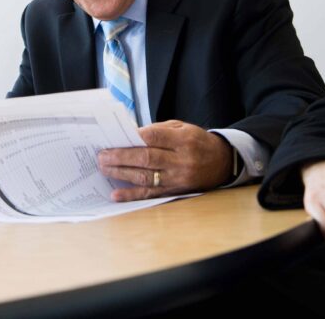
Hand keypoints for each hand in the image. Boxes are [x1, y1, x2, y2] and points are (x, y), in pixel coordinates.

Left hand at [98, 120, 233, 200]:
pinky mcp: (174, 192)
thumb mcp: (184, 128)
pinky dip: (131, 195)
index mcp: (184, 140)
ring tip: (104, 167)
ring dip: (121, 173)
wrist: (222, 163)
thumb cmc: (197, 142)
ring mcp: (177, 179)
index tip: (116, 135)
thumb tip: (131, 135)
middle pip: (146, 158)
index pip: (155, 137)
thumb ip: (159, 130)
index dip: (134, 136)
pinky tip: (116, 194)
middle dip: (121, 156)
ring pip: (145, 176)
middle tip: (102, 155)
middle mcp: (181, 161)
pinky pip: (150, 194)